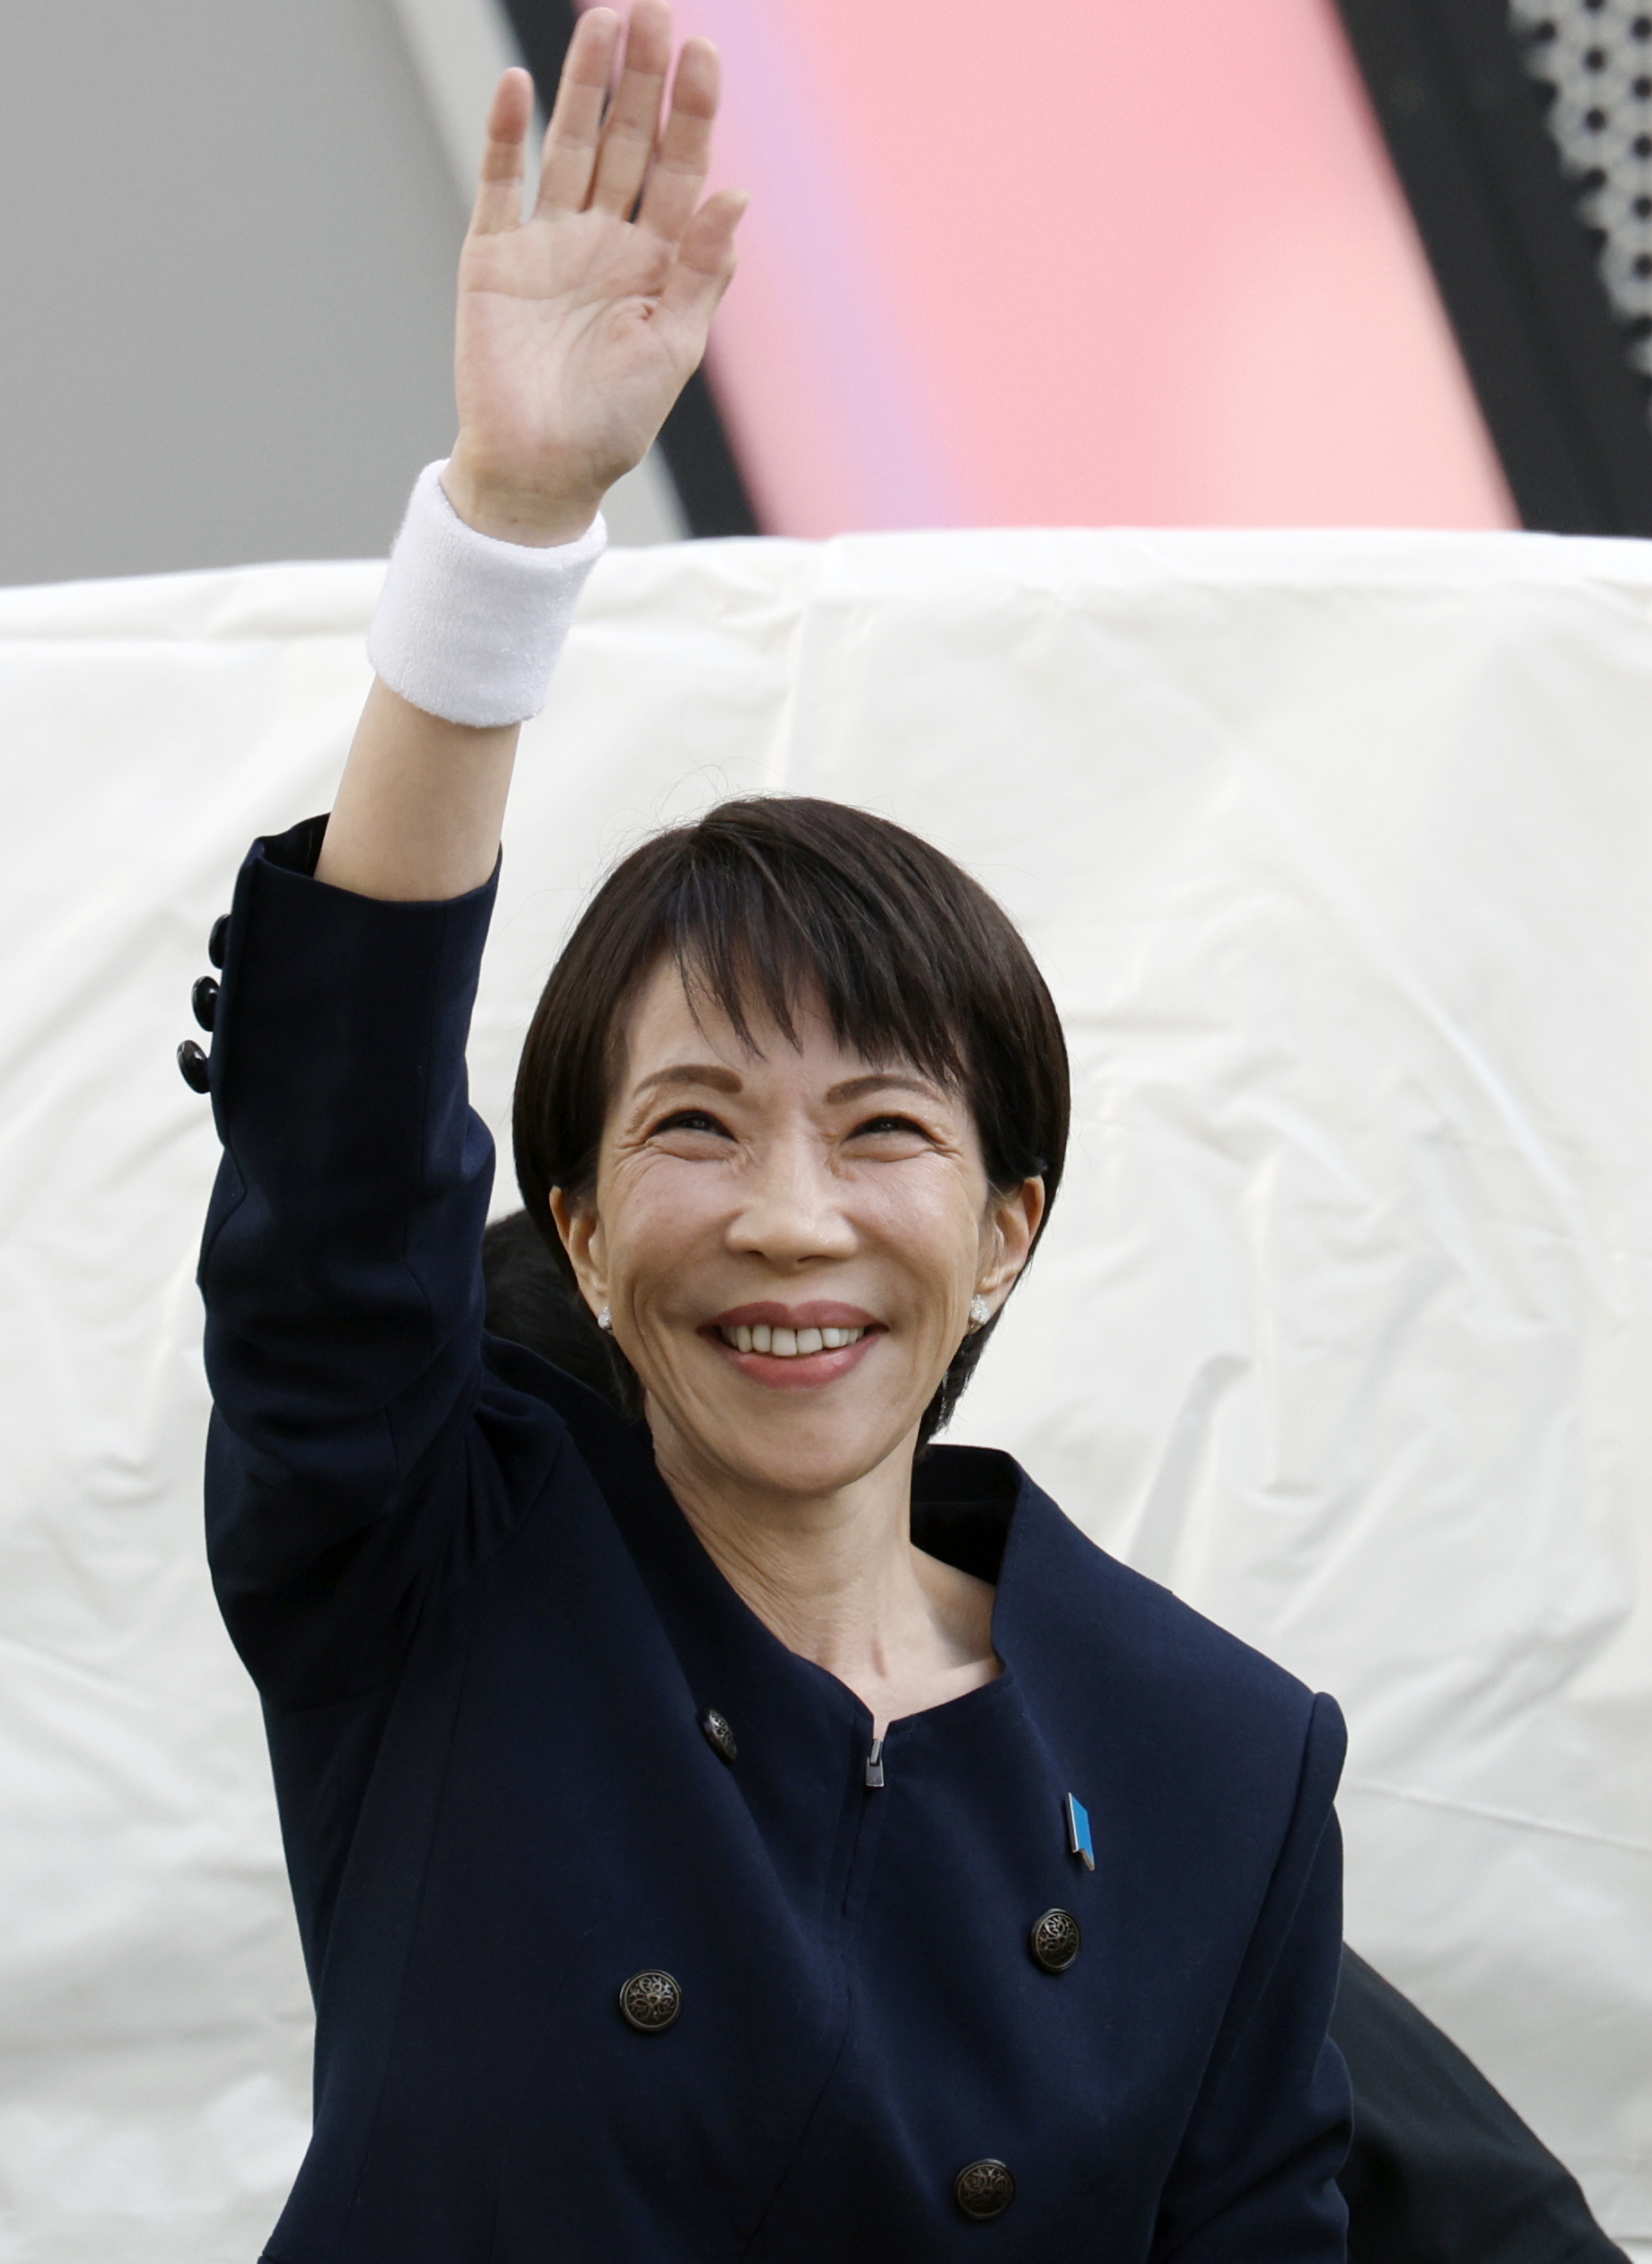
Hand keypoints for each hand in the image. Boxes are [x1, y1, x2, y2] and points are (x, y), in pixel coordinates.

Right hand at [444, 2, 745, 544]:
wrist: (538, 472)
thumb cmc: (613, 424)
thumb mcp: (673, 349)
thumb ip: (703, 269)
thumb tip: (737, 192)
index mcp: (658, 263)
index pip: (681, 169)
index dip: (692, 111)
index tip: (704, 53)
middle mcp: (606, 241)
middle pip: (629, 141)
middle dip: (642, 77)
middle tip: (653, 8)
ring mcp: (549, 242)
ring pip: (572, 145)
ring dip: (585, 85)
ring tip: (601, 21)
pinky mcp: (494, 256)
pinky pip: (502, 182)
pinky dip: (507, 134)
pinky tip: (519, 84)